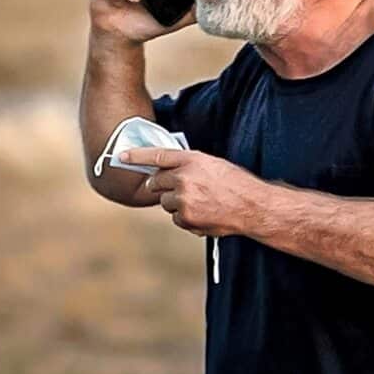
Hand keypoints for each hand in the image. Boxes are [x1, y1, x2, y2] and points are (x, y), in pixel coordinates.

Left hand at [119, 147, 263, 237]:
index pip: (157, 155)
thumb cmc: (237, 184)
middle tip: (175, 188)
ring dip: (176, 203)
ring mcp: (183, 200)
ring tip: (201, 203)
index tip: (120, 156)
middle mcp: (184, 178)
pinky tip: (204, 214)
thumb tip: (170, 171)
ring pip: (165, 202)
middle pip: (156, 182)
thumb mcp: (214, 165)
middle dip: (160, 186)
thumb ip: (190, 166)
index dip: (136, 155)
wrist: (252, 207)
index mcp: (192, 160)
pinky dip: (186, 218)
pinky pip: (176, 218)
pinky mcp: (185, 218)